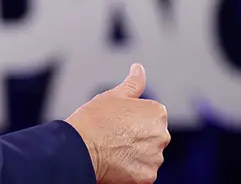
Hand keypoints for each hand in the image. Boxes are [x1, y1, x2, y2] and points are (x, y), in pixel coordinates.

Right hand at [65, 63, 169, 183]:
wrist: (79, 148)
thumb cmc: (93, 119)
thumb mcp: (112, 96)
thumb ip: (133, 83)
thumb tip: (139, 68)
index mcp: (157, 112)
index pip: (150, 117)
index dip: (131, 119)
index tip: (116, 122)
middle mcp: (162, 135)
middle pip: (151, 137)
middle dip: (137, 137)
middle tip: (113, 137)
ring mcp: (155, 157)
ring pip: (148, 155)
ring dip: (135, 154)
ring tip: (113, 150)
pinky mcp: (147, 176)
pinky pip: (142, 172)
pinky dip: (131, 169)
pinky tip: (115, 163)